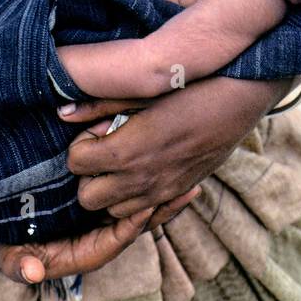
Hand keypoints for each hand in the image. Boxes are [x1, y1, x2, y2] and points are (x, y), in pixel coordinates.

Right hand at [0, 115, 192, 285]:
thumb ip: (13, 260)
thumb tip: (34, 273)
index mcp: (66, 250)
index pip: (106, 243)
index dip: (128, 227)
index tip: (147, 208)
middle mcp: (81, 232)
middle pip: (126, 223)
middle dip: (155, 207)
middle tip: (186, 187)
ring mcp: (85, 212)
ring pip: (127, 204)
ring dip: (153, 189)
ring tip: (186, 172)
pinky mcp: (84, 191)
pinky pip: (117, 187)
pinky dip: (136, 174)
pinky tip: (155, 153)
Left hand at [59, 74, 290, 228]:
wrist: (238, 100)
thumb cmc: (188, 87)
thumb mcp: (140, 90)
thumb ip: (99, 104)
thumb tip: (61, 112)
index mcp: (126, 151)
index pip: (76, 164)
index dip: (80, 145)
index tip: (97, 129)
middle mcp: (140, 180)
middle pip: (87, 198)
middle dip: (88, 174)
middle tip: (103, 148)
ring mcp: (161, 192)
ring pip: (113, 210)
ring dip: (110, 189)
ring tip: (122, 159)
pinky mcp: (177, 194)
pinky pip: (141, 212)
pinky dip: (133, 198)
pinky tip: (143, 169)